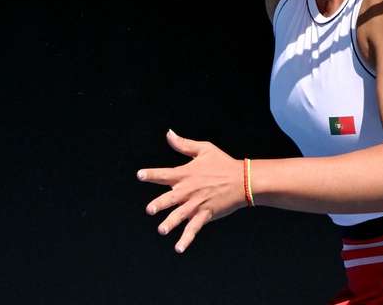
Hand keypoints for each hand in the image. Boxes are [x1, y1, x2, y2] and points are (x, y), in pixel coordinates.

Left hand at [137, 129, 245, 252]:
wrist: (243, 180)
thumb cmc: (223, 163)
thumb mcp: (204, 149)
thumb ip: (184, 144)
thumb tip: (168, 133)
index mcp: (186, 174)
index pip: (165, 174)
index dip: (152, 174)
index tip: (140, 175)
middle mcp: (189, 190)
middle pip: (170, 198)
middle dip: (159, 204)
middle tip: (150, 209)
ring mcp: (197, 203)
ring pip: (180, 215)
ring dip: (170, 223)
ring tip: (162, 229)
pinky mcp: (206, 214)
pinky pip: (194, 228)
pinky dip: (186, 238)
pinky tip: (178, 248)